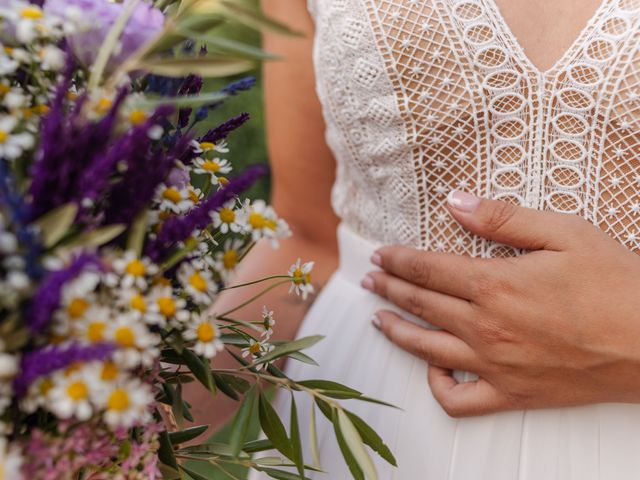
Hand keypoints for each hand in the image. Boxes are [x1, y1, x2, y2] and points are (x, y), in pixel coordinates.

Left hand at [361, 190, 639, 416]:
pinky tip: (431, 371)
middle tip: (369, 279)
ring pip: (425, 348)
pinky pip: (459, 400)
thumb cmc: (617, 285)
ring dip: (395, 330)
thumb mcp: (564, 233)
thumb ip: (502, 218)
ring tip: (378, 319)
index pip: (426, 268)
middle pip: (419, 304)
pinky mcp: (511, 393)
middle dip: (388, 288)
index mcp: (493, 284)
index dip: (396, 260)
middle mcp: (484, 327)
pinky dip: (437, 388)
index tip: (379, 255)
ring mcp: (494, 364)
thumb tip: (456, 201)